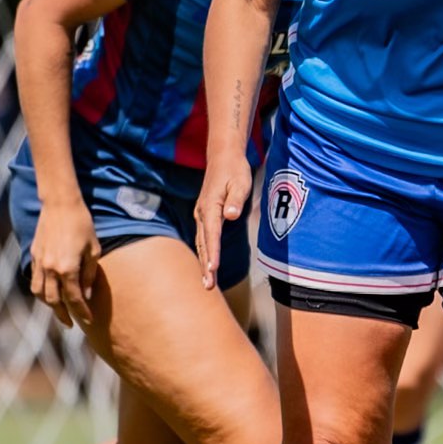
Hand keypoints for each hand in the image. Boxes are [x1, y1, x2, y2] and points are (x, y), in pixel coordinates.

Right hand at [29, 198, 100, 328]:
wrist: (60, 204)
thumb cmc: (82, 225)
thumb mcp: (93, 250)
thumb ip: (89, 275)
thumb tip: (86, 295)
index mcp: (67, 268)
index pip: (74, 299)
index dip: (82, 312)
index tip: (89, 321)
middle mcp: (50, 269)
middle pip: (54, 301)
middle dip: (63, 315)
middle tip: (71, 324)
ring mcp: (39, 263)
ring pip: (39, 293)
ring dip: (49, 305)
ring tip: (59, 311)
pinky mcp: (34, 255)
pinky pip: (34, 280)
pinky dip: (40, 291)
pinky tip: (49, 292)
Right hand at [195, 156, 252, 290]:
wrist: (223, 157)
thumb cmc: (235, 170)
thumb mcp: (240, 183)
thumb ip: (236, 200)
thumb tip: (230, 215)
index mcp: (210, 206)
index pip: (212, 234)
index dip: (213, 253)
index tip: (213, 269)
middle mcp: (202, 213)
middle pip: (204, 244)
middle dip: (205, 266)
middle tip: (208, 286)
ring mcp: (201, 215)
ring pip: (202, 243)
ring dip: (204, 263)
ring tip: (207, 283)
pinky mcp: (204, 216)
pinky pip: (203, 238)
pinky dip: (205, 253)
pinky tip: (207, 266)